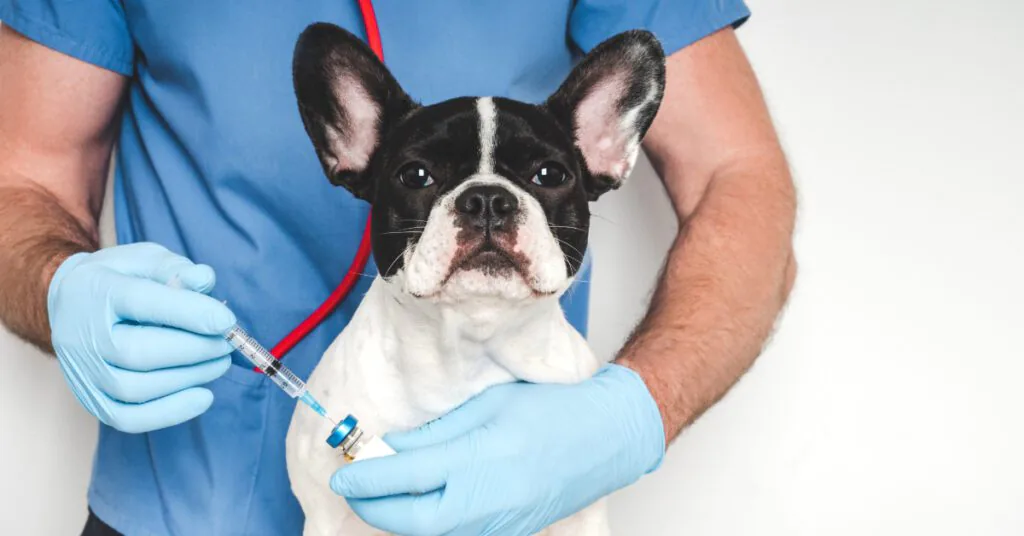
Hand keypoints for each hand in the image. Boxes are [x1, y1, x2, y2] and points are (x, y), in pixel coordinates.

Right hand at [48, 243, 236, 432]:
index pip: (140, 303)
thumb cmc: (121, 278)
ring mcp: (83, 371)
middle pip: (137, 352)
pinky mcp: (91, 399)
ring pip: (135, 388)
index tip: (227, 321)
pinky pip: (128, 418)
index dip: (188, 313)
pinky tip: (203, 395)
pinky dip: (170, 412)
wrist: (72, 302)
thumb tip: (204, 280)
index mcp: (97, 291)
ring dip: (189, 378)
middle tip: (226, 343)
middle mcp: (83, 334)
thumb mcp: (147, 260)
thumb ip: (176, 269)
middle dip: (194, 350)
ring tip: (219, 362)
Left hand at [330, 364, 664, 535]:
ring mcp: (501, 524)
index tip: (343, 472)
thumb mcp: (487, 406)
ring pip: (432, 533)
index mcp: (484, 458)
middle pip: (413, 521)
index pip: (409, 477)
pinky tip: (420, 500)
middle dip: (374, 506)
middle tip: (354, 486)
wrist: (605, 438)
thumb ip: (437, 433)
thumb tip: (392, 449)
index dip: (368, 477)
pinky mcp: (509, 533)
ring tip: (384, 490)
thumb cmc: (552, 410)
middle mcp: (491, 500)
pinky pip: (456, 534)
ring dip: (399, 516)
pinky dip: (428, 522)